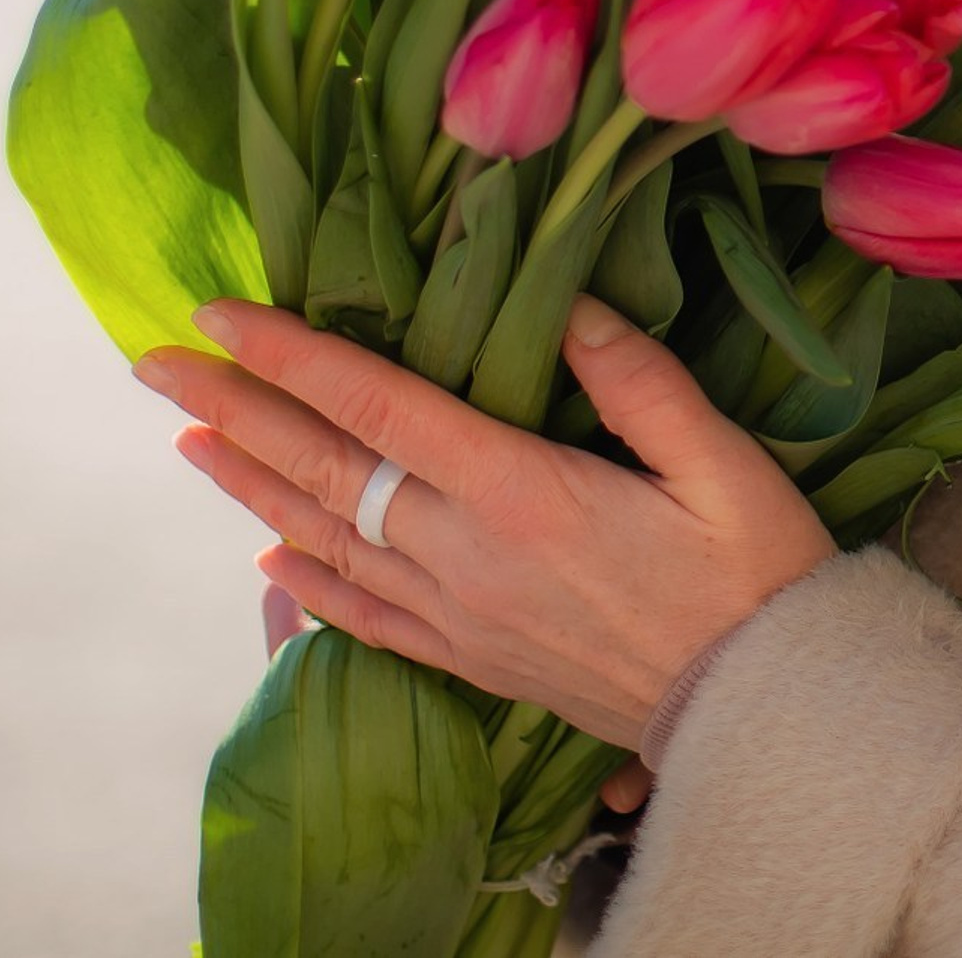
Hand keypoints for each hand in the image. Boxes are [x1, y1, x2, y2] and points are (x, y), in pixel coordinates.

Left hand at [137, 295, 835, 749]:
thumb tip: (565, 302)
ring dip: (251, 487)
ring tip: (190, 442)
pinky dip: (310, 585)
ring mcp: (462, 614)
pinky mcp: (474, 658)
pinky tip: (271, 561)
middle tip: (159, 361)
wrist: (758, 704)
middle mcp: (468, 554)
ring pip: (328, 541)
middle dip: (237, 410)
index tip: (225, 313)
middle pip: (329, 470)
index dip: (296, 357)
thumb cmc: (752, 566)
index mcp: (522, 492)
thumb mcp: (718, 457)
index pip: (381, 408)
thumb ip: (637, 379)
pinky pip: (368, 617)